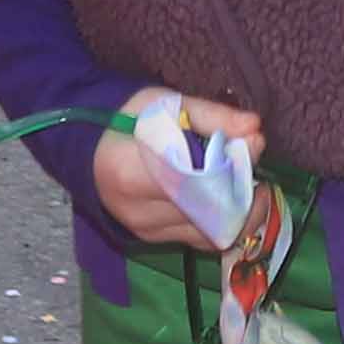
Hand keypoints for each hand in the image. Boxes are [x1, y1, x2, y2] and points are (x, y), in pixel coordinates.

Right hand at [88, 90, 262, 253]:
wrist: (85, 143)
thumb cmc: (125, 115)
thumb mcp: (165, 103)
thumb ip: (212, 116)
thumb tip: (255, 129)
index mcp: (132, 174)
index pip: (196, 186)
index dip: (233, 173)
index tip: (255, 151)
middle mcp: (138, 213)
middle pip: (206, 216)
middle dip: (242, 197)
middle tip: (259, 174)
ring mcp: (145, 232)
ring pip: (208, 235)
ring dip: (236, 212)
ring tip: (246, 185)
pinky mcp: (152, 240)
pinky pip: (198, 238)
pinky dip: (219, 221)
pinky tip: (226, 199)